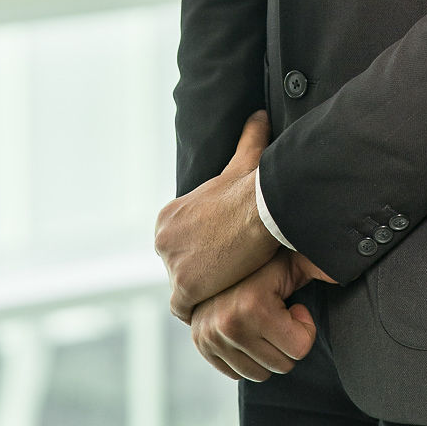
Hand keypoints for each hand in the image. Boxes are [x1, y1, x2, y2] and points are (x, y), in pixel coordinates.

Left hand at [155, 111, 279, 321]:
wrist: (264, 206)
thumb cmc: (256, 185)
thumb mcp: (245, 160)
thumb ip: (248, 140)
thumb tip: (260, 116)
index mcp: (169, 216)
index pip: (181, 247)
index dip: (204, 256)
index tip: (228, 257)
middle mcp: (163, 239)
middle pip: (180, 270)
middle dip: (203, 276)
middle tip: (233, 277)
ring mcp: (171, 264)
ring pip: (185, 291)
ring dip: (206, 294)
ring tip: (233, 291)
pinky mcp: (184, 286)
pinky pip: (189, 308)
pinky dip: (206, 309)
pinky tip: (226, 302)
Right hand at [190, 248, 333, 382]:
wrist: (225, 255)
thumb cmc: (270, 261)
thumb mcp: (298, 261)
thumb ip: (323, 265)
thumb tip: (358, 259)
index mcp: (253, 304)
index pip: (300, 350)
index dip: (303, 328)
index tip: (294, 307)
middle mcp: (227, 324)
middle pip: (281, 366)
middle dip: (286, 342)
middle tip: (279, 315)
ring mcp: (209, 337)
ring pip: (259, 374)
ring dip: (267, 350)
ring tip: (263, 320)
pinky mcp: (201, 346)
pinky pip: (237, 372)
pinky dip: (247, 355)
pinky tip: (247, 328)